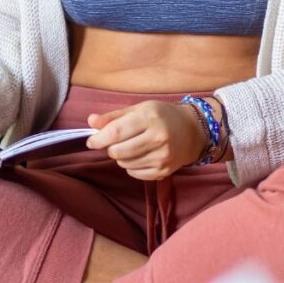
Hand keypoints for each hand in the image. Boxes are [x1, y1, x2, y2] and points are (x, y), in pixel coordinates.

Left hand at [86, 100, 206, 180]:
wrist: (193, 131)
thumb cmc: (162, 116)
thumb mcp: (139, 109)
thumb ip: (113, 117)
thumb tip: (90, 121)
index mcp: (150, 118)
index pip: (116, 132)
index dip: (99, 139)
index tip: (91, 141)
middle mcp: (158, 138)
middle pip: (118, 152)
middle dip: (110, 148)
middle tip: (115, 142)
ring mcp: (162, 157)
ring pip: (124, 164)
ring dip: (121, 157)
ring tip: (132, 147)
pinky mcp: (163, 171)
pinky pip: (134, 173)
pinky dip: (131, 166)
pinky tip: (140, 156)